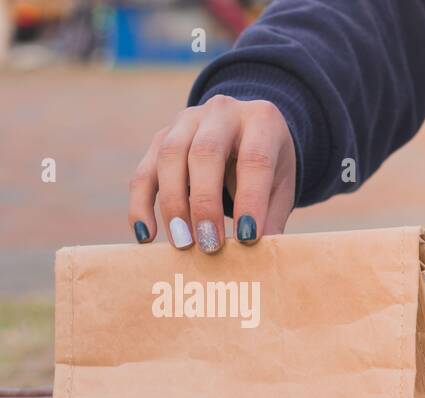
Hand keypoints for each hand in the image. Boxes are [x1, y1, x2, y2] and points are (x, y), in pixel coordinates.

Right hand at [128, 95, 296, 251]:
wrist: (247, 131)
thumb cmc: (270, 165)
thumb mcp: (281, 185)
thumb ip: (272, 216)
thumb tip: (263, 256)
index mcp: (261, 121)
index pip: (255, 160)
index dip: (250, 200)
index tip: (247, 238)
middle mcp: (222, 112)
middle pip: (205, 153)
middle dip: (205, 203)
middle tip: (210, 245)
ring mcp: (186, 120)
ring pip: (170, 157)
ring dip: (173, 205)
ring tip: (183, 244)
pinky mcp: (161, 137)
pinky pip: (144, 171)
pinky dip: (141, 204)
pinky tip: (146, 235)